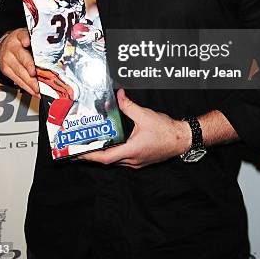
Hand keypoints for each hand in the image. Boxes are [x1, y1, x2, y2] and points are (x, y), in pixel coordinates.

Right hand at [0, 28, 39, 97]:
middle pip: (22, 57)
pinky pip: (17, 80)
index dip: (25, 39)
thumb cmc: (20, 42)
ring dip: (30, 82)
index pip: (22, 35)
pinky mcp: (6, 70)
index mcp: (19, 36)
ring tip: (38, 88)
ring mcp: (8, 59)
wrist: (4, 46)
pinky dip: (27, 87)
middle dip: (29, 67)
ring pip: (20, 72)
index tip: (27, 42)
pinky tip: (34, 91)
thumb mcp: (28, 36)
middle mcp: (12, 47)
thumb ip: (38, 41)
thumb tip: (55, 49)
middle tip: (36, 74)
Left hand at [75, 89, 190, 167]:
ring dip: (104, 154)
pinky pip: (123, 159)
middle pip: (108, 160)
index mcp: (132, 151)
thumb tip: (118, 95)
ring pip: (115, 161)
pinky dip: (114, 152)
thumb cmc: (166, 130)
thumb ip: (128, 106)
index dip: (90, 155)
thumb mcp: (144, 115)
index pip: (105, 157)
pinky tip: (111, 144)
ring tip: (92, 145)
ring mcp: (137, 162)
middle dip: (93, 154)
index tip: (77, 153)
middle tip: (79, 148)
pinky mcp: (141, 160)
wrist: (182, 139)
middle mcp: (133, 160)